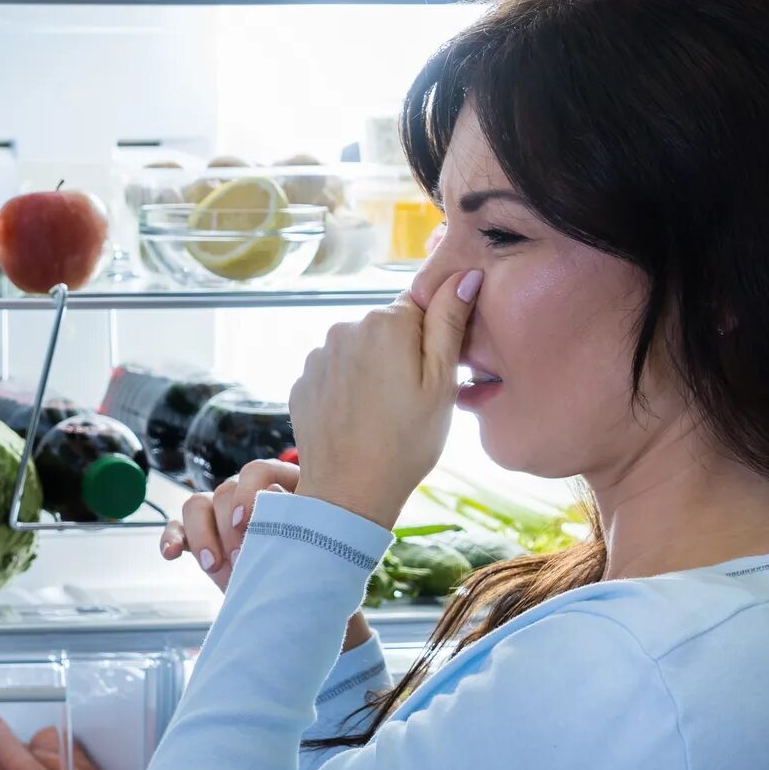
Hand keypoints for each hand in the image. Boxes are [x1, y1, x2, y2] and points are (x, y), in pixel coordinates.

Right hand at [161, 458, 299, 592]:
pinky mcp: (199, 533)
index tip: (245, 522)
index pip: (257, 471)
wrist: (297, 583)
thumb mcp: (310, 537)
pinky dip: (172, 539)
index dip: (249, 493)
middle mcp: (245, 491)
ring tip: (212, 565)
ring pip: (196, 505)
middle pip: (225, 492)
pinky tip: (170, 554)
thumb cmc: (310, 555)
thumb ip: (295, 518)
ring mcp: (219, 511)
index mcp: (278, 482)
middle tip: (239, 560)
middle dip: (227, 528)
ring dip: (201, 535)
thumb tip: (275, 498)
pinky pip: (178, 528)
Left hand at [289, 270, 480, 528]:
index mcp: (386, 324)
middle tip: (411, 399)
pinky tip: (359, 420)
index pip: (420, 308)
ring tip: (383, 415)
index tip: (432, 373)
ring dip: (373, 372)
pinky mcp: (303, 383)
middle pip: (387, 329)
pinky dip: (348, 390)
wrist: (349, 494)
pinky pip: (335, 374)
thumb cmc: (405, 443)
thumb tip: (465, 275)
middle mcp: (346, 329)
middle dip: (401, 354)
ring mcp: (319, 357)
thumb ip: (449, 323)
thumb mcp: (441, 383)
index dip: (432, 340)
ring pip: (359, 352)